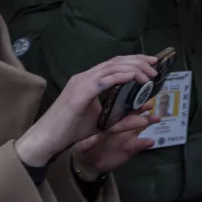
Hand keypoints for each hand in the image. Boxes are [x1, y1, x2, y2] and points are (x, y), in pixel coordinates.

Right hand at [14, 55, 158, 167]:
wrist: (46, 139)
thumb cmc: (69, 131)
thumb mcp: (102, 124)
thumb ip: (122, 120)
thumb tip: (143, 119)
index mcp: (89, 81)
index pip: (114, 64)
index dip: (133, 61)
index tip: (151, 64)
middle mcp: (84, 77)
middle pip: (115, 62)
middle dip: (138, 61)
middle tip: (155, 65)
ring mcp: (81, 83)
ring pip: (111, 67)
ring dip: (133, 69)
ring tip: (149, 75)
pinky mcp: (79, 92)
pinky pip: (103, 80)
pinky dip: (120, 76)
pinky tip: (133, 77)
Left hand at [72, 101, 159, 174]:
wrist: (91, 164)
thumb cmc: (87, 147)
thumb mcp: (84, 142)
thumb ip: (88, 140)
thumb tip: (90, 137)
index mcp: (112, 118)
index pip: (121, 105)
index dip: (127, 98)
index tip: (133, 93)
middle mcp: (123, 124)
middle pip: (136, 112)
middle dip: (144, 105)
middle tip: (150, 103)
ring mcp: (129, 136)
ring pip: (142, 125)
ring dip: (150, 120)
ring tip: (156, 118)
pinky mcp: (132, 148)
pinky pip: (141, 144)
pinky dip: (146, 142)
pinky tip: (151, 141)